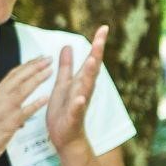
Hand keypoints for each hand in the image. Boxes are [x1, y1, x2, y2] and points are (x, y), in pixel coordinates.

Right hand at [0, 56, 54, 165]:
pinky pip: (24, 112)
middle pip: (18, 78)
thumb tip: (19, 111)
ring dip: (36, 79)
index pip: (12, 75)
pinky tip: (46, 98)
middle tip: (47, 59)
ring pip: (21, 90)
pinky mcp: (8, 124)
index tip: (38, 59)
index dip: (26, 65)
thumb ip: (6, 109)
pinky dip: (35, 104)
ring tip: (49, 71)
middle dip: (34, 67)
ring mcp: (3, 110)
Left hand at [46, 26, 109, 156]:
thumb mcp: (63, 84)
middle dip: (96, 53)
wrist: (65, 137)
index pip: (91, 59)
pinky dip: (79, 103)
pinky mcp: (73, 117)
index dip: (97, 44)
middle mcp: (84, 90)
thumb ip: (66, 66)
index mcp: (81, 81)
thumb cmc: (64, 111)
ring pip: (86, 86)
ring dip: (90, 74)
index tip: (103, 28)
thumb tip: (67, 46)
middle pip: (92, 69)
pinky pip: (77, 109)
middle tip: (101, 38)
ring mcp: (80, 103)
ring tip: (92, 60)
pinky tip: (80, 97)